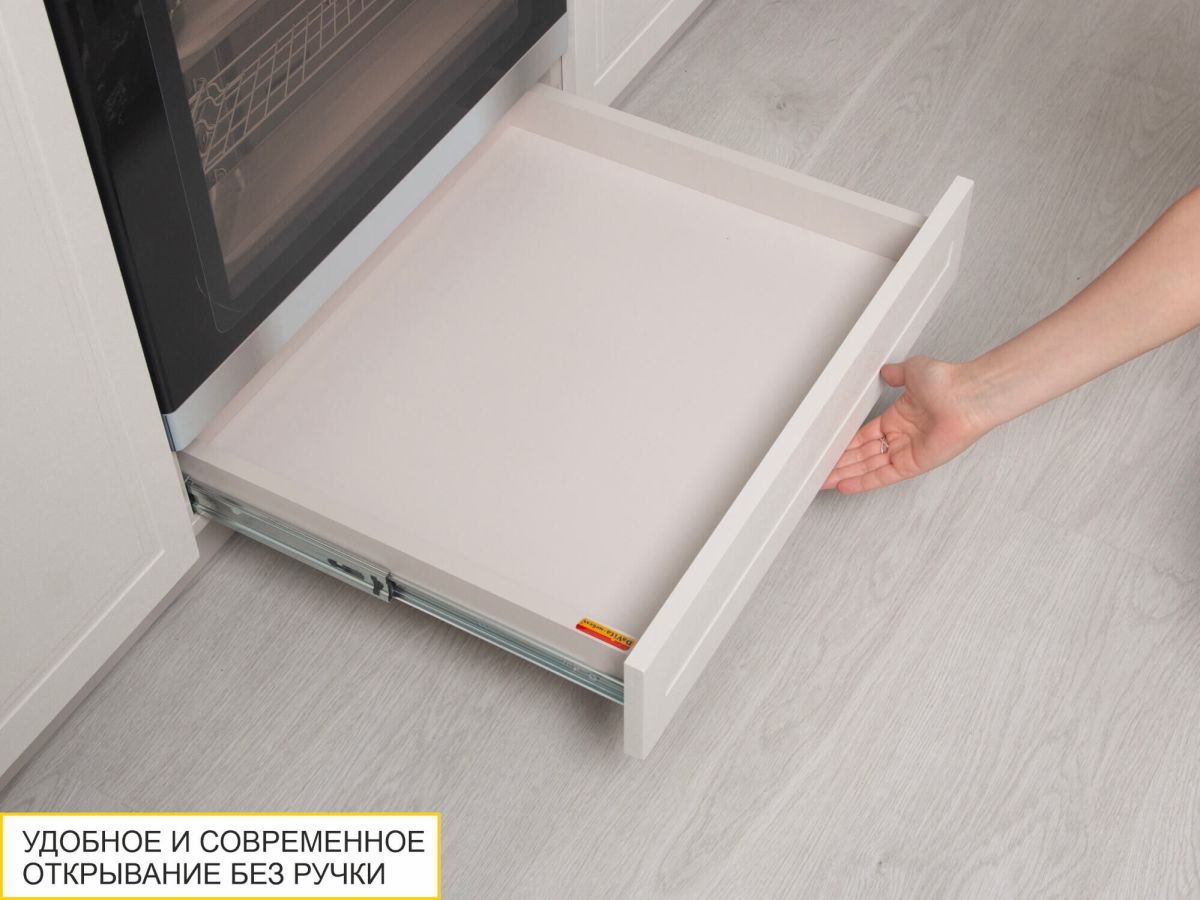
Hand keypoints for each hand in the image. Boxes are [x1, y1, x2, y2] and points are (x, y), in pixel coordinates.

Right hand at [822, 356, 989, 493]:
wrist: (967, 395)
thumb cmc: (948, 382)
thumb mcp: (913, 370)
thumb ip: (896, 374)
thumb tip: (887, 371)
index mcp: (900, 417)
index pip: (865, 436)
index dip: (845, 444)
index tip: (830, 449)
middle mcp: (903, 436)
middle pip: (863, 455)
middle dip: (840, 464)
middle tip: (820, 471)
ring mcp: (908, 452)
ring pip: (869, 467)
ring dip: (846, 475)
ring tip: (824, 481)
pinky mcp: (914, 464)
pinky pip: (883, 476)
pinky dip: (864, 482)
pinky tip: (845, 485)